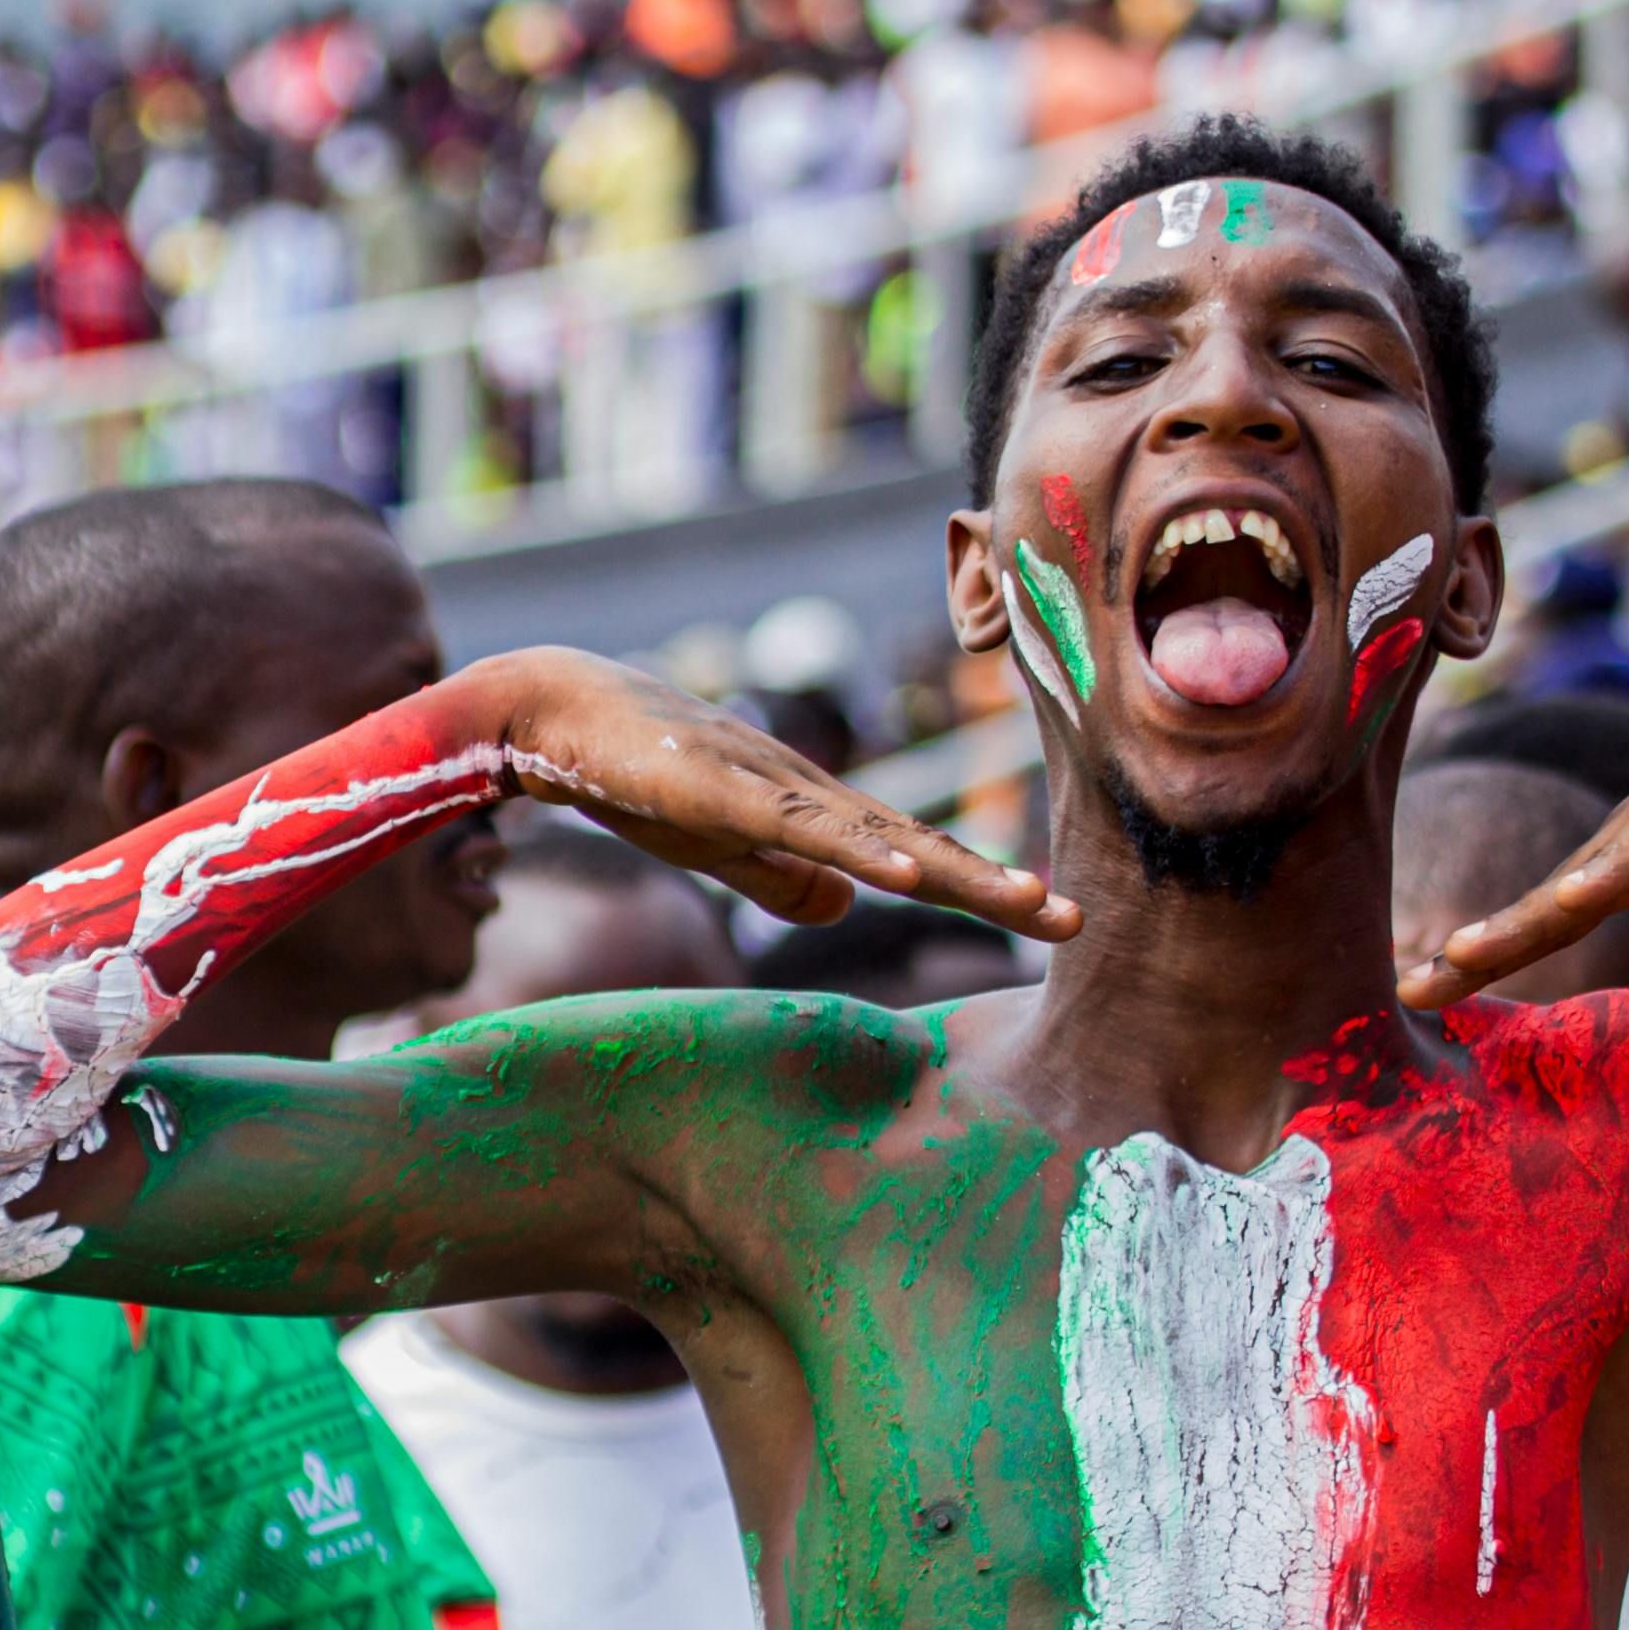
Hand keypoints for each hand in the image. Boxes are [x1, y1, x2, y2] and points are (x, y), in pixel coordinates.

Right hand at [470, 649, 1072, 941]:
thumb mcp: (719, 840)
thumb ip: (779, 874)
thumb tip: (847, 908)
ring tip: (1023, 898)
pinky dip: (854, 850)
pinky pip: (796, 825)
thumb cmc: (632, 771)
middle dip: (994, 883)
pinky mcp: (716, 785)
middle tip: (1073, 920)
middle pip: (915, 845)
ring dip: (951, 868)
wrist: (555, 709)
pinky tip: (902, 875)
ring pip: (874, 835)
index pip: (913, 856)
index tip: (1053, 918)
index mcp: (810, 811)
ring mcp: (766, 783)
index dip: (982, 885)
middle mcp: (807, 791)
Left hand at [1406, 638, 1628, 1016]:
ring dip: (1524, 916)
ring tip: (1460, 956)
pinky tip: (1573, 897)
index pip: (1550, 915)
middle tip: (1409, 992)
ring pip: (1589, 874)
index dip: (1490, 954)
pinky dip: (1617, 870)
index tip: (1427, 993)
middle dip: (1478, 947)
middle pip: (1548, 899)